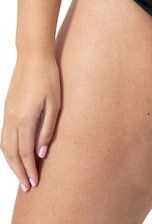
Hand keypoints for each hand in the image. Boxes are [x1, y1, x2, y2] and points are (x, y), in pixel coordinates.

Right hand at [1, 51, 60, 192]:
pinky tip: (14, 154)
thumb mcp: (55, 103)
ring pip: (4, 146)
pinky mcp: (7, 109)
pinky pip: (3, 136)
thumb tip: (41, 153)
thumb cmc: (48, 77)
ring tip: (20, 175)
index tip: (35, 183)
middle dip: (19, 172)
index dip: (29, 169)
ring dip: (11, 163)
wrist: (33, 56)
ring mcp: (7, 114)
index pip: (25, 153)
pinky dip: (7, 150)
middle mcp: (12, 119)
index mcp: (24, 119)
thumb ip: (47, 129)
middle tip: (27, 187)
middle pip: (12, 154)